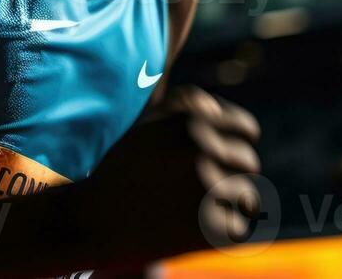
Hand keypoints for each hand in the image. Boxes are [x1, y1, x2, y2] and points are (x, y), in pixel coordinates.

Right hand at [71, 86, 262, 266]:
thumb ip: (187, 108)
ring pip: (246, 197)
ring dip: (228, 206)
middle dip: (231, 176)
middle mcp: (203, 149)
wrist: (93, 220)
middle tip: (199, 189)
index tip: (227, 157)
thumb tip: (223, 113)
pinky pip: (236, 228)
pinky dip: (219, 232)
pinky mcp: (213, 228)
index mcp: (191, 120)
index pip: (247, 130)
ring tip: (189, 208)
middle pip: (248, 163)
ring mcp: (209, 190)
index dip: (238, 144)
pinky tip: (186, 228)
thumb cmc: (122, 170)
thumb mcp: (149, 125)